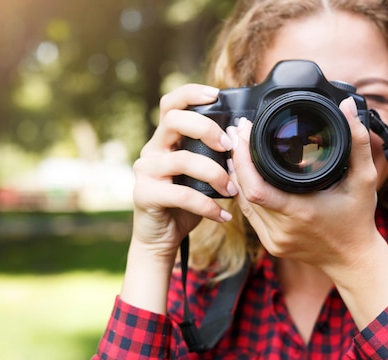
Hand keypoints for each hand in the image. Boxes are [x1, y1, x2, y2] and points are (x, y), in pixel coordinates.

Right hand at [121, 84, 237, 312]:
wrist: (161, 238)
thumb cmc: (184, 204)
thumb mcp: (200, 175)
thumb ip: (211, 155)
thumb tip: (243, 138)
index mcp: (165, 140)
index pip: (171, 103)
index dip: (191, 93)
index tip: (216, 94)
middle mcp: (152, 150)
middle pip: (175, 120)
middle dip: (206, 128)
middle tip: (228, 147)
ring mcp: (145, 171)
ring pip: (182, 159)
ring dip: (214, 173)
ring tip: (232, 190)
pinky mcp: (144, 194)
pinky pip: (182, 194)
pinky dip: (207, 206)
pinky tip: (223, 216)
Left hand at [229, 97, 387, 327]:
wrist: (354, 260)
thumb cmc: (359, 219)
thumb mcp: (364, 179)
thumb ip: (357, 141)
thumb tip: (347, 107)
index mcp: (301, 213)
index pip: (256, 188)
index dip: (243, 159)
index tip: (244, 133)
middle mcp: (281, 229)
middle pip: (244, 192)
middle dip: (237, 159)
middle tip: (237, 132)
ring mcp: (273, 239)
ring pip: (243, 203)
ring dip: (236, 174)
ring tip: (235, 147)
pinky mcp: (270, 244)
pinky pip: (249, 215)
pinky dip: (243, 192)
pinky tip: (241, 174)